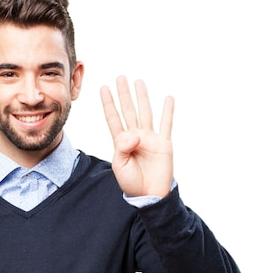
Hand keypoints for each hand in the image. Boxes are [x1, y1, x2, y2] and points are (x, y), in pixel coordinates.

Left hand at [100, 76, 173, 197]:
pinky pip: (166, 124)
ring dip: (142, 97)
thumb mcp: (120, 166)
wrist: (149, 194)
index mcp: (121, 142)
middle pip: (129, 111)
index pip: (114, 118)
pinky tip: (168, 98)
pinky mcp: (164, 143)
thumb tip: (134, 134)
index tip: (104, 88)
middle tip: (120, 78)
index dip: (109, 104)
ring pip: (145, 113)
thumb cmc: (132, 183)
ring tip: (138, 82)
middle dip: (124, 94)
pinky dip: (168, 111)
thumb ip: (122, 148)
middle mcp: (135, 137)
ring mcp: (150, 138)